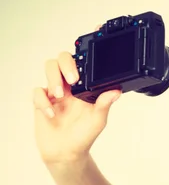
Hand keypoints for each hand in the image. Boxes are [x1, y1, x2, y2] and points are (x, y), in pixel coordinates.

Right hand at [32, 46, 121, 164]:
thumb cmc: (84, 135)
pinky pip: (37, 91)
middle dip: (67, 64)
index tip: (96, 31)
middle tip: (74, 80)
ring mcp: (54, 91)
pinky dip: (43, 101)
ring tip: (61, 96)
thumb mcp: (99, 120)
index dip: (88, 45)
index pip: (86, 61)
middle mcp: (70, 85)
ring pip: (49, 68)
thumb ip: (105, 103)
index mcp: (86, 86)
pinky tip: (52, 114)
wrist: (66, 153)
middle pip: (63, 58)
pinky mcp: (42, 101)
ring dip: (54, 78)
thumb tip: (117, 90)